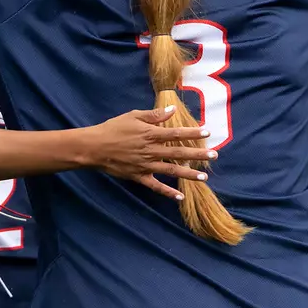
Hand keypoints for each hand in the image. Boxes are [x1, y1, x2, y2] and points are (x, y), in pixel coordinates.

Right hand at [77, 106, 214, 200]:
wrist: (94, 148)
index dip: (193, 133)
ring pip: (171, 170)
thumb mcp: (132, 116)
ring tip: (204, 177)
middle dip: (197, 154)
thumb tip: (172, 110)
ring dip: (188, 174)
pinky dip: (167, 192)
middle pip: (178, 152)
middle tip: (214, 155)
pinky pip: (155, 186)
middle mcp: (151, 151)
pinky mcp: (138, 177)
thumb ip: (153, 115)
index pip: (176, 133)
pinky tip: (180, 197)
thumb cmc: (113, 129)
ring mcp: (145, 165)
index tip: (207, 133)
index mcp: (150, 134)